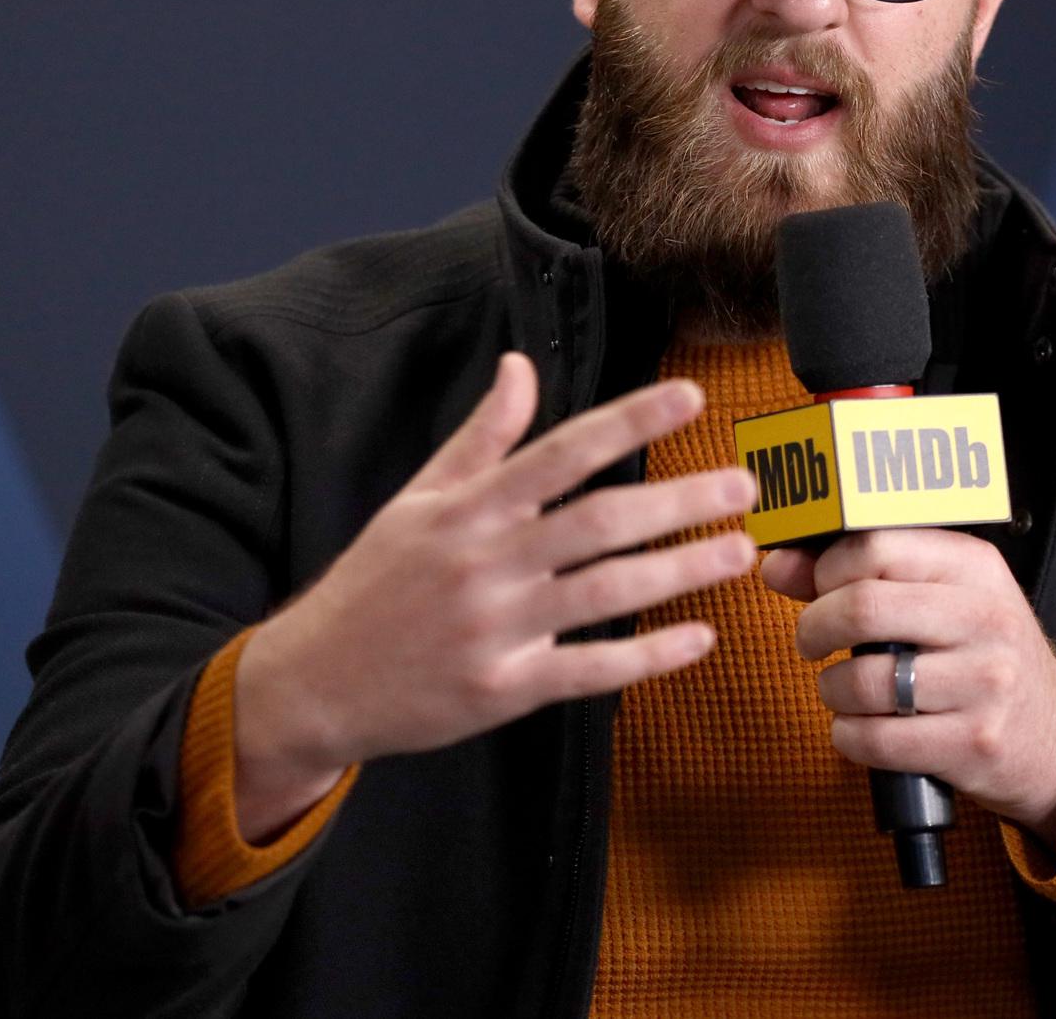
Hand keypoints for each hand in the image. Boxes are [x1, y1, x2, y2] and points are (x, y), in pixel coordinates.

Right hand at [231, 352, 756, 837]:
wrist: (311, 683)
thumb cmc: (375, 583)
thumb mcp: (417, 499)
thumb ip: (481, 436)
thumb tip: (520, 365)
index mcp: (468, 508)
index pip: (563, 452)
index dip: (630, 421)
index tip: (690, 397)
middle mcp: (485, 562)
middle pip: (598, 521)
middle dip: (678, 500)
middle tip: (744, 485)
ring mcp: (495, 629)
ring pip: (604, 593)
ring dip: (679, 572)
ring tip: (737, 552)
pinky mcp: (502, 691)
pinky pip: (587, 671)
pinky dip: (646, 657)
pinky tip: (697, 638)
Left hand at [760, 529, 1055, 848]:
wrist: (1054, 735)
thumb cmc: (978, 655)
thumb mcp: (939, 597)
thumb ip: (858, 574)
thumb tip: (776, 566)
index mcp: (974, 567)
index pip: (876, 547)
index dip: (826, 570)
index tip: (818, 589)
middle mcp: (985, 618)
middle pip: (862, 607)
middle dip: (815, 627)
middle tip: (811, 641)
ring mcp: (984, 683)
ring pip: (863, 680)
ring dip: (831, 689)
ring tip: (843, 689)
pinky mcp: (973, 743)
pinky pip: (878, 740)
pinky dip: (849, 736)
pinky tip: (859, 728)